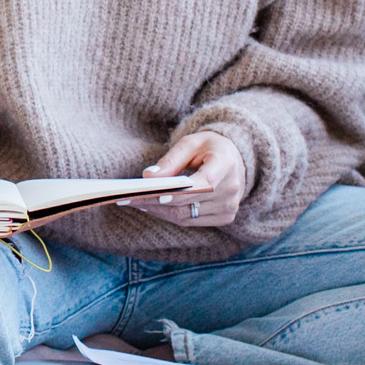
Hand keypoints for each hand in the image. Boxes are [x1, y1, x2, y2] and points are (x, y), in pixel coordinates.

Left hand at [127, 130, 245, 227]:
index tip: (155, 192)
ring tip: (135, 202)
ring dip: (159, 211)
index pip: (204, 183)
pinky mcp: (224, 218)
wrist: (235, 159)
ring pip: (186, 216)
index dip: (180, 191)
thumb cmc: (209, 148)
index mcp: (226, 165)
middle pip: (189, 203)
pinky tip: (152, 206)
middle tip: (129, 197)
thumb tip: (148, 177)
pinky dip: (169, 215)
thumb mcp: (190, 143)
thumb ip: (171, 160)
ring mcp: (229, 207)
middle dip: (156, 202)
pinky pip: (190, 221)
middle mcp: (231, 190)